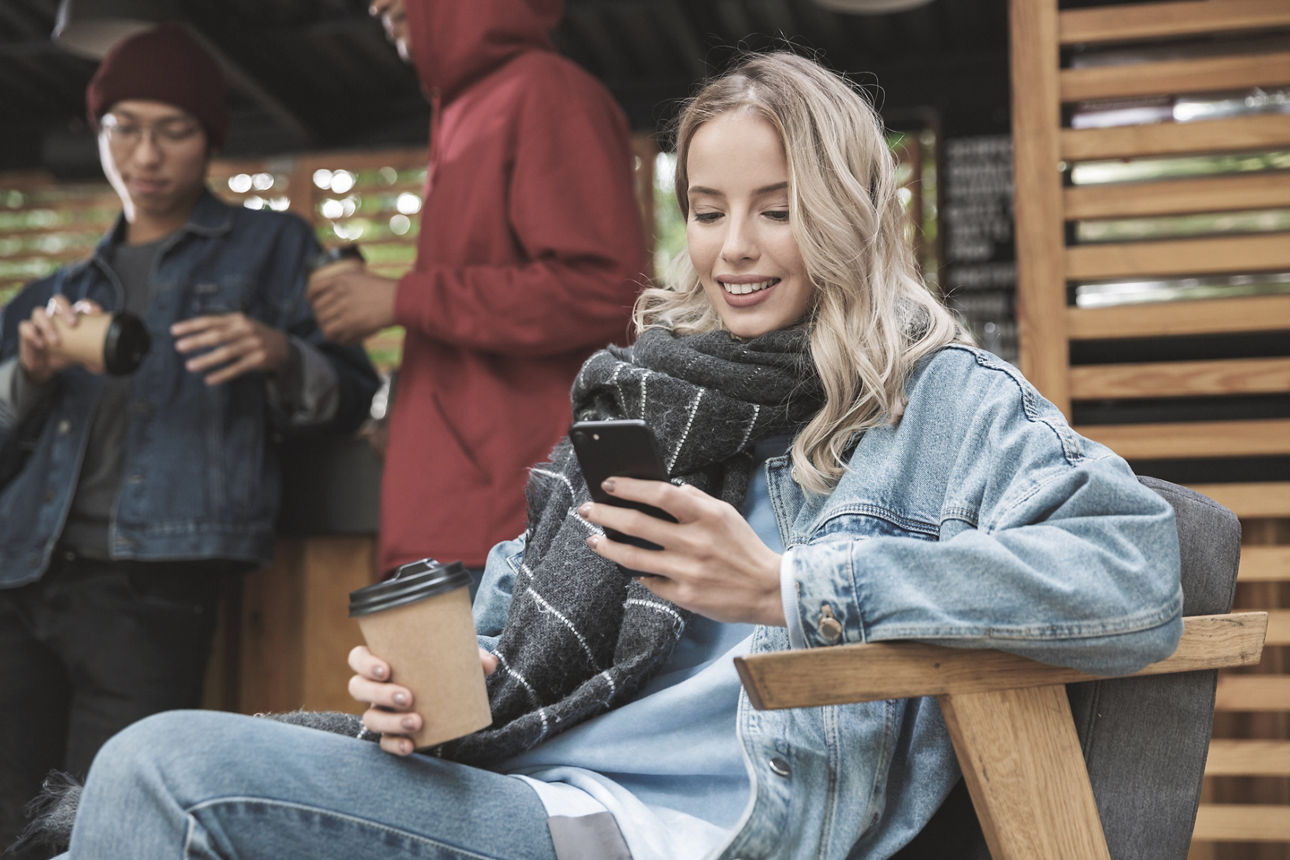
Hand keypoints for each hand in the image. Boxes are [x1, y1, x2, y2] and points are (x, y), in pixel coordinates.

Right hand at [18, 296, 104, 381]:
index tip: (96, 313)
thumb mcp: (83, 355)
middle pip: (57, 300)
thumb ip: (94, 357)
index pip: (81, 304)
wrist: (46, 368)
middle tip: (73, 324)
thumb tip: (107, 364)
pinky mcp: (27, 332)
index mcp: (72, 316)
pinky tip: (41, 345)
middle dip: (65, 309)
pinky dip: (32, 334)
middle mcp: (55, 315)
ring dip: (48, 325)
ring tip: (56, 342)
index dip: (88, 305)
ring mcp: (39, 322)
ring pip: (39, 312)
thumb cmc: (68, 355)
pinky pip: (25, 327)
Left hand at [171, 312, 288, 384]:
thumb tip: (192, 331)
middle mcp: (246, 330)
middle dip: (197, 341)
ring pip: (227, 352)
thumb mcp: (240, 324)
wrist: (283, 346)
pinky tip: (209, 380)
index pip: (211, 321)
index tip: (174, 331)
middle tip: (179, 347)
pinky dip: (223, 374)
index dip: (191, 325)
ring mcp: (253, 345)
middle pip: (218, 336)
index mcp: (237, 319)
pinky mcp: (258, 360)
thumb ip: (221, 325)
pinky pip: (237, 368)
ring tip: (190, 366)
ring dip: (207, 360)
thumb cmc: (253, 335)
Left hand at [305, 268, 396, 344]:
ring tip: (335, 333)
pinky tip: (344, 339)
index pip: (314, 289)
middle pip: (318, 310)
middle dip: (320, 317)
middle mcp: (339, 295)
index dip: (310, 297)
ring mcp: (345, 311)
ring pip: (325, 326)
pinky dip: (339, 340)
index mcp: (340, 280)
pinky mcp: (352, 326)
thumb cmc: (386, 288)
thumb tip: (336, 291)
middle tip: (327, 321)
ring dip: (329, 330)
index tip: (311, 302)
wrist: (400, 300)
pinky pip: (337, 336)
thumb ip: (347, 282)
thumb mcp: (362, 276)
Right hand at [347, 644, 497, 756]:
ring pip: (370, 718)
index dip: (365, 664)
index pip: (358, 658)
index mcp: (382, 659)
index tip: (386, 670)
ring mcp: (379, 711)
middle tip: (408, 698)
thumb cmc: (443, 666)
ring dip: (390, 721)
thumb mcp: (456, 656)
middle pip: (359, 688)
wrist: (448, 693)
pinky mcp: (390, 732)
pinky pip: (384, 742)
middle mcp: (375, 686)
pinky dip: (395, 745)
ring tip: (416, 722)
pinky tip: (410, 746)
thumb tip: (489, 664)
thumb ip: (473, 657)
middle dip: (379, 694)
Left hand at [579, 477, 786, 625]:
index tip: (608, 483)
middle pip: (638, 524)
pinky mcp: (685, 595)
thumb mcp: (726, 514)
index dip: (631, 487)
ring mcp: (688, 571)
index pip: (661, 494)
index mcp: (707, 516)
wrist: (769, 590)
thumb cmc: (743, 547)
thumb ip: (696, 500)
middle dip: (605, 514)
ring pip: (634, 556)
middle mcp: (695, 542)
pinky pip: (650, 581)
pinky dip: (638, 573)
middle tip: (585, 509)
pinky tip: (628, 566)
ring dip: (607, 546)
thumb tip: (664, 488)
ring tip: (593, 540)